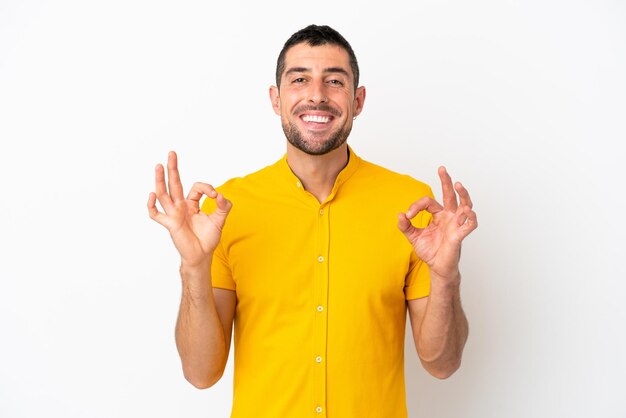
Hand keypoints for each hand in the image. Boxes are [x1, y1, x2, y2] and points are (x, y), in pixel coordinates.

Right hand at [147, 151, 231, 267]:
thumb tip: (221, 195)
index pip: (195, 188)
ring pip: (164, 195)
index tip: (216, 195)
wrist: (201, 256)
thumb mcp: (220, 220)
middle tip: (172, 153)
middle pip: (174, 184)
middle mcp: (181, 207)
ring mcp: (174, 215)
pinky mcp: (170, 225)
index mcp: (192, 204)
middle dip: (173, 169)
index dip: (207, 188)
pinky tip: (152, 195)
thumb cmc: (207, 239)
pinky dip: (152, 206)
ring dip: (161, 180)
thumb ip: (224, 207)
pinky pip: (156, 215)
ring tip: (159, 166)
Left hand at [398, 167, 476, 280]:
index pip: (428, 202)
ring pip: (465, 205)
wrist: (436, 267)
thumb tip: (400, 214)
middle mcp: (449, 217)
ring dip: (463, 195)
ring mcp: (456, 225)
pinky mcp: (460, 235)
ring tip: (458, 184)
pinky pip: (470, 225)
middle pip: (450, 195)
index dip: (416, 206)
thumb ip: (406, 226)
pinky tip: (467, 210)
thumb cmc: (430, 251)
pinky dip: (470, 217)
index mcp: (439, 215)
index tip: (408, 215)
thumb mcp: (413, 237)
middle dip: (446, 181)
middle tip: (442, 169)